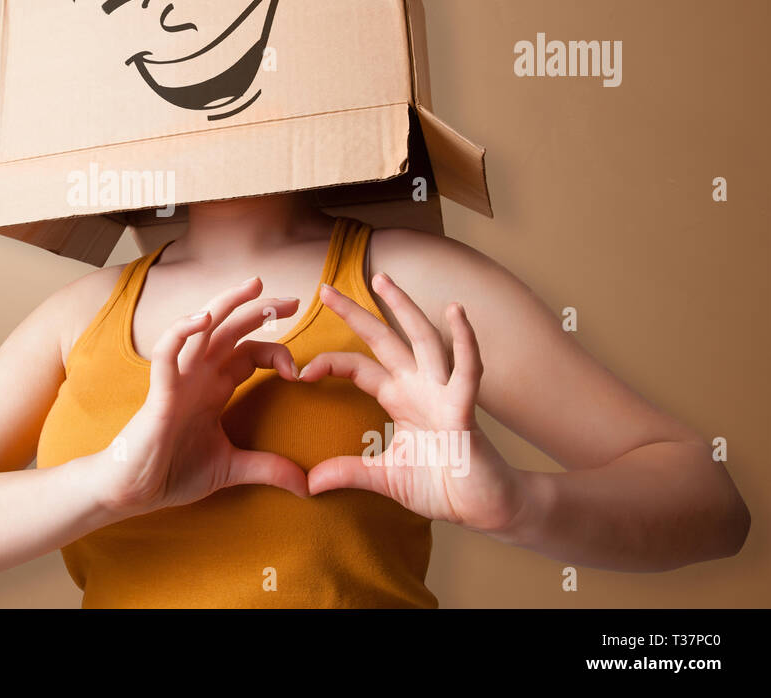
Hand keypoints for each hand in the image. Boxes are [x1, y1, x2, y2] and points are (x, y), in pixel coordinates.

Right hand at [97, 277, 309, 517]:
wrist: (134, 492)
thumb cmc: (172, 473)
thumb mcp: (231, 469)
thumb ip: (268, 469)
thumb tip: (307, 486)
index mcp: (214, 388)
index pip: (249, 354)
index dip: (276, 353)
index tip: (299, 373)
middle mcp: (197, 376)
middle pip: (231, 330)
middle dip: (261, 311)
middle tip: (294, 300)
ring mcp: (178, 380)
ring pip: (201, 328)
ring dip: (227, 304)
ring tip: (254, 286)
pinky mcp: (159, 392)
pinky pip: (166, 352)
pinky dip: (181, 331)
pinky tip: (202, 319)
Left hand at [299, 273, 522, 532]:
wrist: (484, 507)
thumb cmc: (443, 486)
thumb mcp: (386, 477)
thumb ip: (350, 472)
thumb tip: (310, 484)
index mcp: (400, 399)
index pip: (359, 368)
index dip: (331, 363)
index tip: (301, 371)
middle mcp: (420, 387)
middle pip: (384, 340)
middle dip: (356, 313)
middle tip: (326, 288)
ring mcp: (444, 394)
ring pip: (423, 341)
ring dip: (404, 309)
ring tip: (383, 280)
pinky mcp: (466, 410)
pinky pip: (467, 370)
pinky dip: (464, 341)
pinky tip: (457, 313)